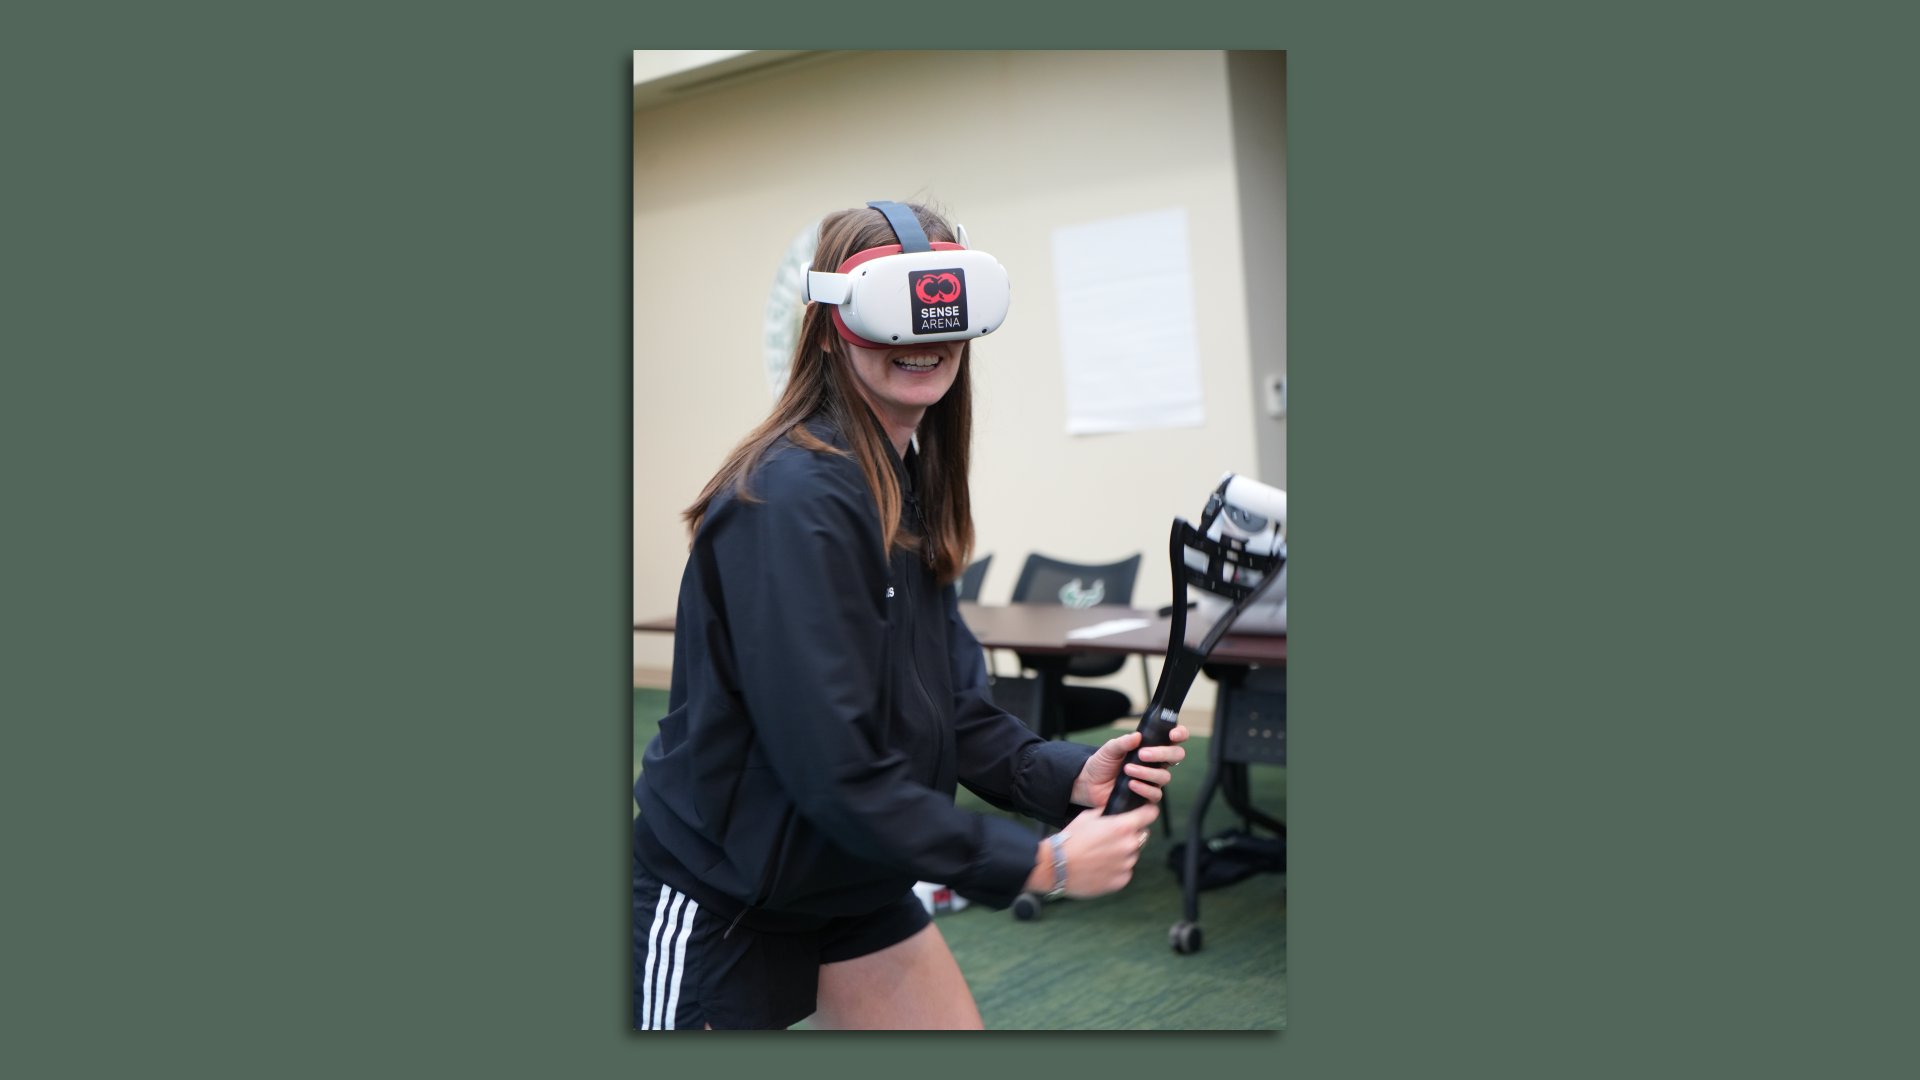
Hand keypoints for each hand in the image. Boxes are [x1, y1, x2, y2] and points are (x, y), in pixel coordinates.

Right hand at [1025, 804, 1160, 897]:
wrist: (1056, 866)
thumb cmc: (1070, 840)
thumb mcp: (1087, 816)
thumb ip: (1107, 813)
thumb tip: (1116, 813)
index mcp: (1122, 826)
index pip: (1150, 814)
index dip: (1147, 812)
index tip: (1145, 814)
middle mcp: (1129, 845)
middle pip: (1142, 835)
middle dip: (1131, 834)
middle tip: (1111, 837)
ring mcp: (1126, 865)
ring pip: (1133, 854)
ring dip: (1123, 853)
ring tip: (1101, 854)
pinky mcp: (1121, 881)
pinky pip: (1125, 871)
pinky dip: (1116, 868)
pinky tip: (1100, 866)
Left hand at [1071, 727, 1188, 809]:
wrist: (1089, 783)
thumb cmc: (1102, 764)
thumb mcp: (1109, 749)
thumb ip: (1123, 742)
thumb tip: (1137, 736)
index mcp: (1150, 747)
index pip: (1173, 739)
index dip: (1179, 735)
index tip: (1172, 735)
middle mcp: (1155, 763)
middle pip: (1176, 757)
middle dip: (1164, 753)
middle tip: (1144, 754)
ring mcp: (1152, 780)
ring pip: (1165, 777)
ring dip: (1147, 772)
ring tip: (1128, 769)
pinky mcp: (1146, 796)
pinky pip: (1155, 794)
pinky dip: (1144, 789)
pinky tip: (1131, 784)